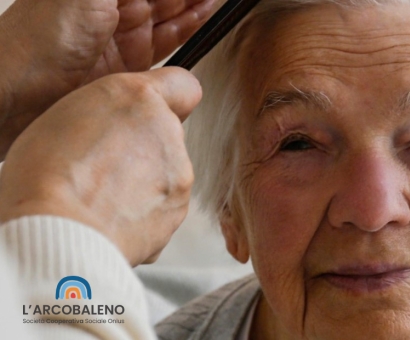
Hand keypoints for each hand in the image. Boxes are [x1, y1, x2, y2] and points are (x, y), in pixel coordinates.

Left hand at [0, 0, 214, 158]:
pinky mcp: (131, 67)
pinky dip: (188, 31)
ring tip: (219, 0)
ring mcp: (123, 37)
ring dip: (195, 6)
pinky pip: (167, 45)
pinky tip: (203, 17)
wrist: (15, 96)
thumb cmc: (37, 38)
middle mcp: (113, 7)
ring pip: (170, 16)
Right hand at [0, 67, 201, 265]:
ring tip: (103, 197)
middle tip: (106, 165)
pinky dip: (146, 212)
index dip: (168, 99)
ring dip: (145, 181)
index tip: (154, 112)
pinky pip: (164, 206)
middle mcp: (167, 131)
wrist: (61, 231)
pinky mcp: (178, 208)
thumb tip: (118, 126)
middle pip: (168, 133)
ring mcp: (178, 171)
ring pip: (167, 171)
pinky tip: (113, 217)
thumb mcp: (65, 116)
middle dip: (145, 146)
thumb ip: (108, 114)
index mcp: (137, 98)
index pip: (181, 84)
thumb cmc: (47, 176)